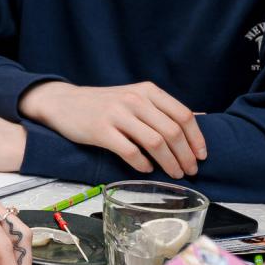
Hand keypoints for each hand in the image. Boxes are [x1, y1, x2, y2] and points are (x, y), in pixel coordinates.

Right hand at [19, 80, 206, 178]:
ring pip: (155, 142)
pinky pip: (129, 150)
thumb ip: (162, 107)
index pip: (183, 115)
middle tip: (190, 171)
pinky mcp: (100, 130)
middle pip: (172, 131)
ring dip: (169, 162)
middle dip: (186, 155)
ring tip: (174, 174)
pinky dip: (142, 163)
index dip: (196, 138)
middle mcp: (135, 99)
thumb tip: (199, 118)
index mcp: (147, 91)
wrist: (64, 103)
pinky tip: (147, 168)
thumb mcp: (135, 96)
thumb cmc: (104, 104)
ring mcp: (117, 114)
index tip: (201, 155)